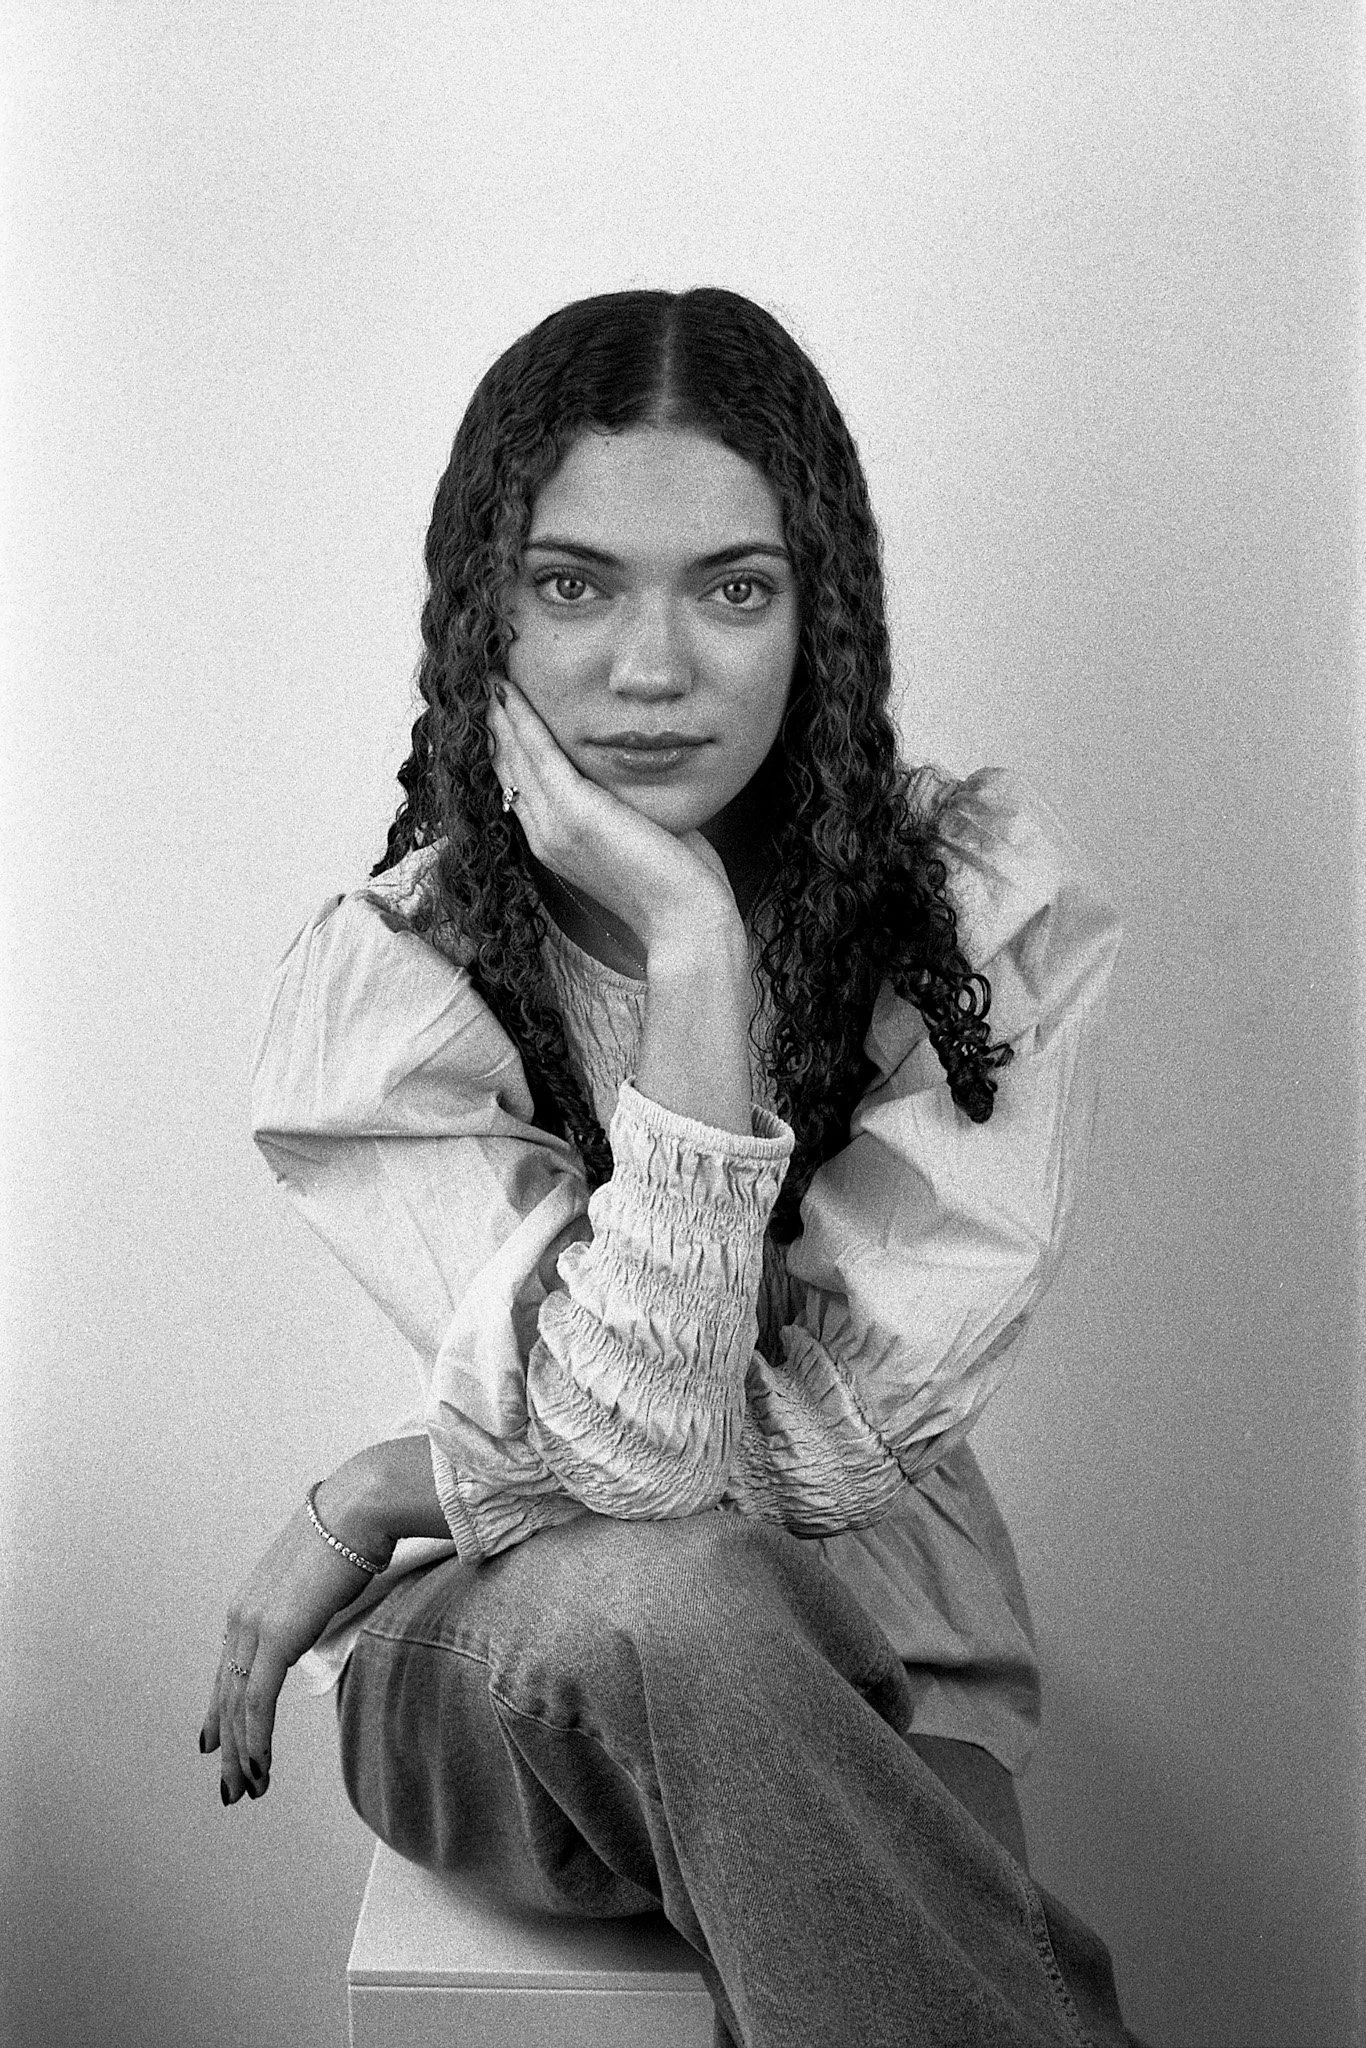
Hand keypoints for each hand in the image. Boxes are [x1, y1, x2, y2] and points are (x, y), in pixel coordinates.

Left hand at [200, 1488, 391, 1805]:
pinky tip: (260, 1767)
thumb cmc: (354, 1533)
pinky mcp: (276, 1638)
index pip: (229, 1670)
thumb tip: (324, 1616)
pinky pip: (258, 1702)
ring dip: (243, 1754)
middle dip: (229, 1747)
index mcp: (251, 1602)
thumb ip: (313, 1607)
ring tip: (249, 1789)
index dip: (220, 1711)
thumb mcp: (323, 1580)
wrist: (360, 1507)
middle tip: (232, 1787)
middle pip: (227, 1695)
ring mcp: (255, 1627)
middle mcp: (242, 1616)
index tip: (214, 1743)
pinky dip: (256, 1740)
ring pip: (239, 1707)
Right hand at [485, 677, 739, 957]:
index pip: (518, 784)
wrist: (683, 921)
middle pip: (506, 766)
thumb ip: (622, 805)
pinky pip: (537, 753)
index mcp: (555, 843)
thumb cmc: (674, 884)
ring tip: (490, 674)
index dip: (505, 744)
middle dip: (494, 722)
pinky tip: (508, 690)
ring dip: (499, 712)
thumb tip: (632, 775)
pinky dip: (520, 719)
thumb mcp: (638, 835)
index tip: (499, 707)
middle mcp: (544, 835)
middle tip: (485, 679)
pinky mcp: (575, 813)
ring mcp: (554, 825)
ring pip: (513, 756)